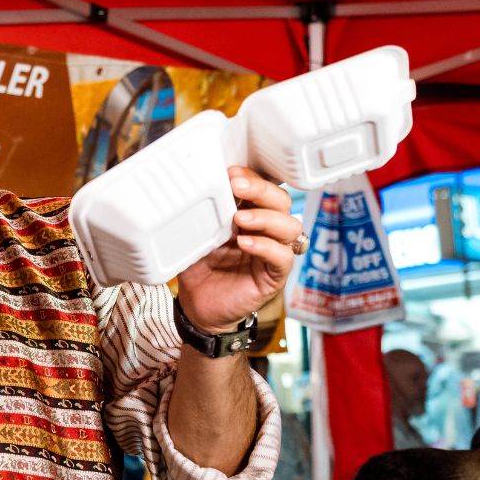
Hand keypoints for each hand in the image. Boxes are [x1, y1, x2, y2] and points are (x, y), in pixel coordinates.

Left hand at [175, 167, 299, 331]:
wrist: (197, 307)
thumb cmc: (200, 268)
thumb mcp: (197, 235)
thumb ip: (200, 214)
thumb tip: (190, 189)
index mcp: (250, 216)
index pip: (263, 189)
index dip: (252, 177)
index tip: (232, 171)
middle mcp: (266, 231)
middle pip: (281, 202)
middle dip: (261, 189)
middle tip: (238, 186)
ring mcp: (272, 253)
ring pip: (290, 227)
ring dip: (266, 217)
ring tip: (240, 218)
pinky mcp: (273, 277)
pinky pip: (282, 258)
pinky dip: (266, 247)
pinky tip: (245, 243)